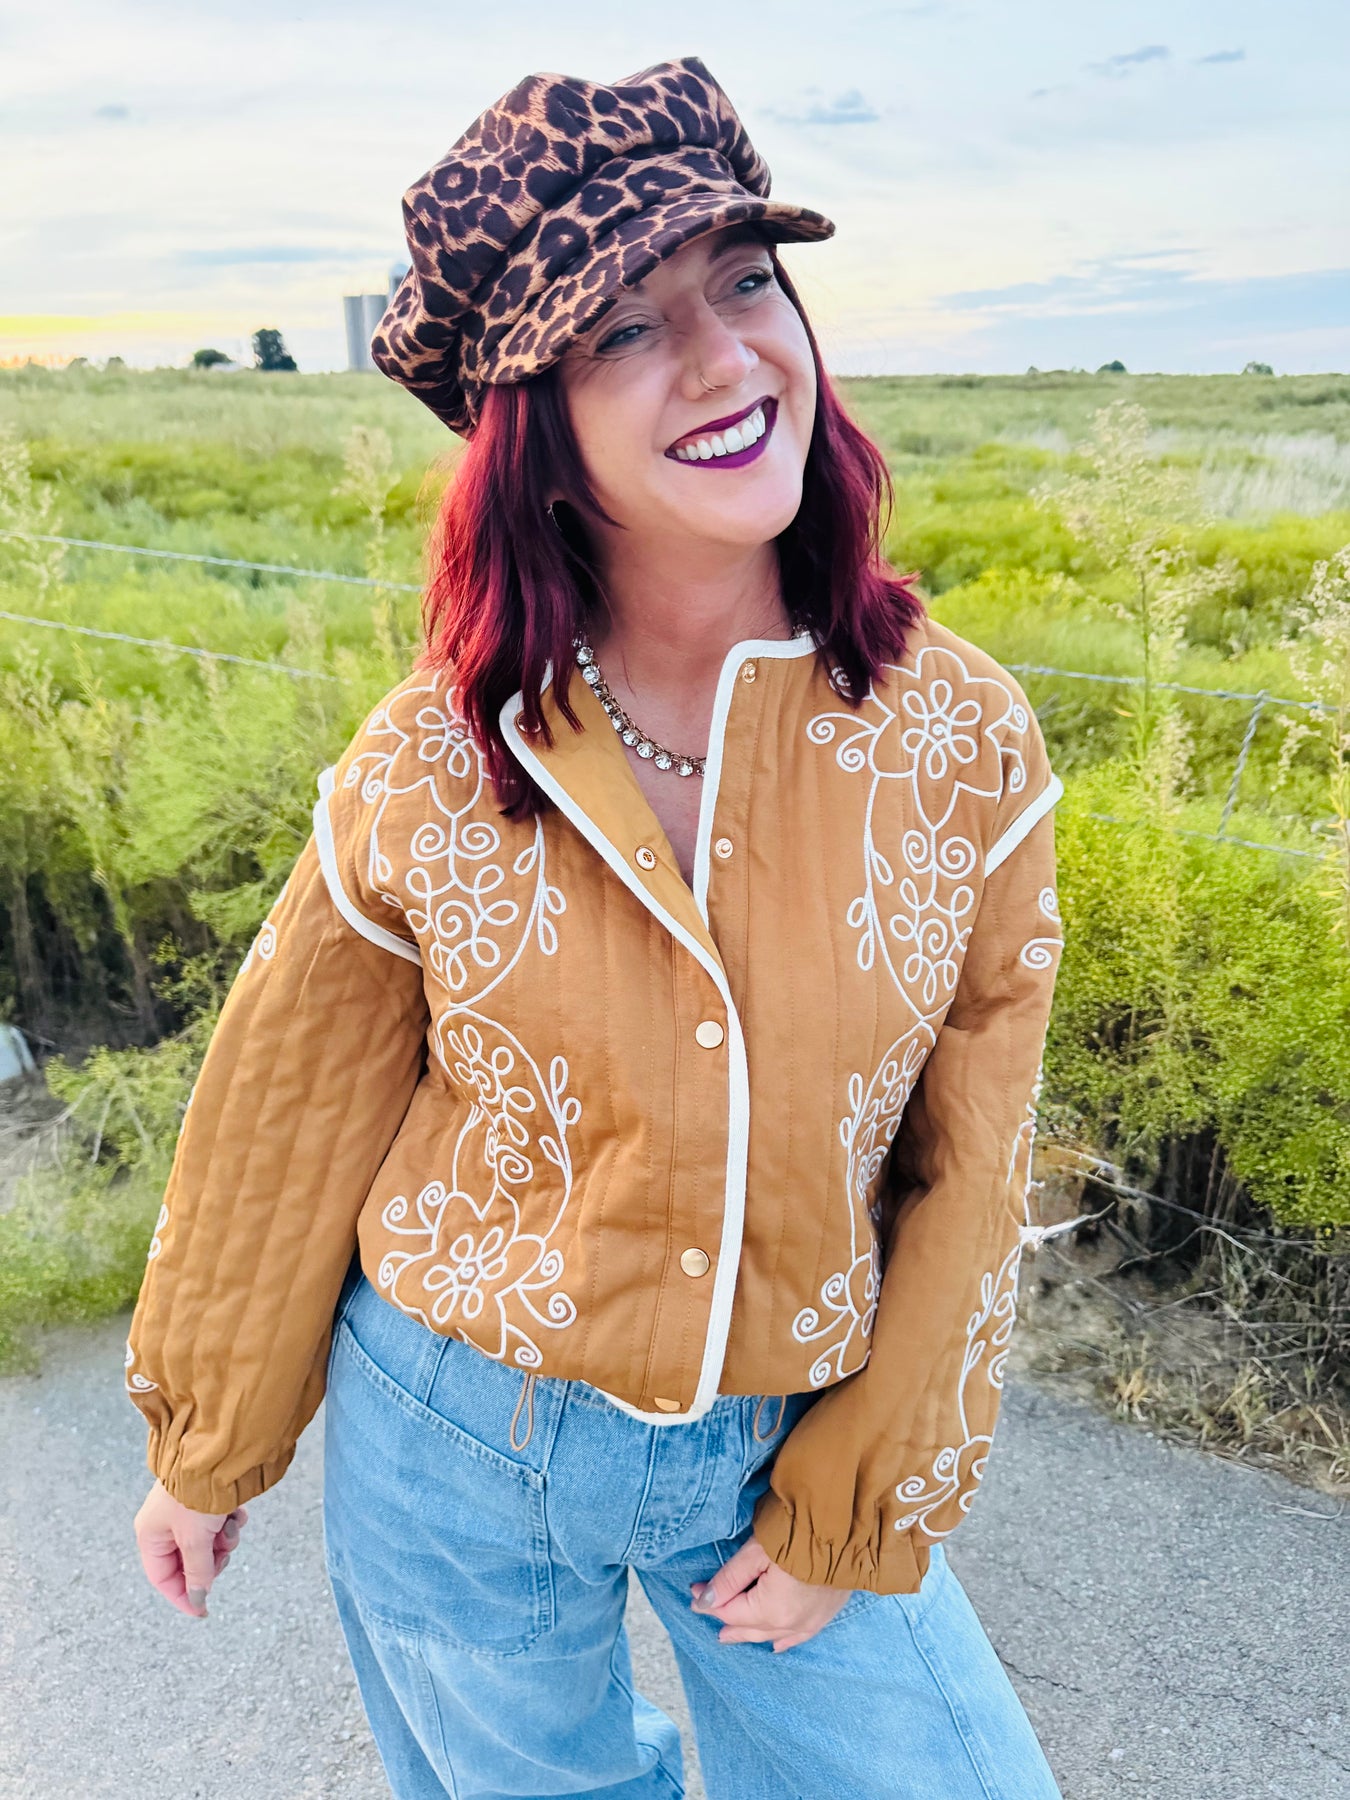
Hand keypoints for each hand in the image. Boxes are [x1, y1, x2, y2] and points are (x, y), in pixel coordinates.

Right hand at [134, 1479, 249, 1618]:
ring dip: (224, 1540)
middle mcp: (164, 1524)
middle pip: (188, 1561)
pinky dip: (230, 1522)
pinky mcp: (204, 1499)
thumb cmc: (195, 1494)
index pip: (163, 1579)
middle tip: (223, 1553)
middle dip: (211, 1561)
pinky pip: (218, 1523)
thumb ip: (197, 1572)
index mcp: (150, 1535)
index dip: (184, 1596)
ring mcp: (185, 1511)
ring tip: (231, 1525)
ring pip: (208, 1543)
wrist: (216, 1451)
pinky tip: (237, 1512)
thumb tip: (198, 1600)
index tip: (204, 1611)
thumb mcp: (195, 1539)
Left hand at [689, 1534, 852, 1652]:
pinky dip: (783, 1640)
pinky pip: (799, 1636)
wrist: (849, 1531)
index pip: (731, 1611)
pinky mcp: (826, 1614)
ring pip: (772, 1635)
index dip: (709, 1601)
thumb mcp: (757, 1551)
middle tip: (706, 1608)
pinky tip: (775, 1645)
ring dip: (749, 1632)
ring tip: (729, 1633)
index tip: (693, 1589)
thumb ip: (729, 1578)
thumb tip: (703, 1601)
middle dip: (725, 1618)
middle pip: (749, 1628)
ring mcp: (811, 1621)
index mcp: (771, 1609)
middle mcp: (791, 1623)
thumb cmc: (800, 1534)